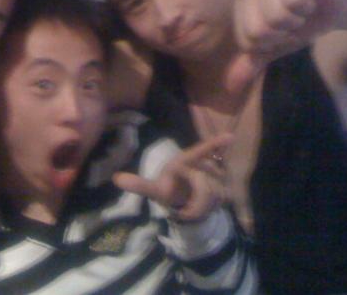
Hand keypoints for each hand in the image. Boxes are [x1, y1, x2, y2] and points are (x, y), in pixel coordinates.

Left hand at [113, 134, 231, 220]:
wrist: (184, 203)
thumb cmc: (169, 189)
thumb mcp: (154, 190)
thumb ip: (139, 185)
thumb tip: (116, 178)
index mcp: (185, 161)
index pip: (201, 150)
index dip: (215, 144)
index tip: (230, 136)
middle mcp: (203, 165)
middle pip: (204, 186)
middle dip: (195, 201)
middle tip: (185, 205)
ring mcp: (217, 176)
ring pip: (214, 195)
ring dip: (201, 207)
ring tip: (192, 204)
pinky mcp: (226, 187)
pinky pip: (221, 201)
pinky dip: (209, 209)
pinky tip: (204, 206)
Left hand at [226, 0, 346, 92]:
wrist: (336, 7)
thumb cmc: (302, 24)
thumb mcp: (275, 47)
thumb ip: (252, 63)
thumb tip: (230, 87)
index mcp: (241, 4)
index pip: (246, 40)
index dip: (270, 44)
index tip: (282, 33)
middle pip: (258, 30)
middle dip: (283, 34)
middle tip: (293, 22)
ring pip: (275, 16)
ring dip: (297, 20)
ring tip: (302, 11)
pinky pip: (293, 0)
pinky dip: (307, 7)